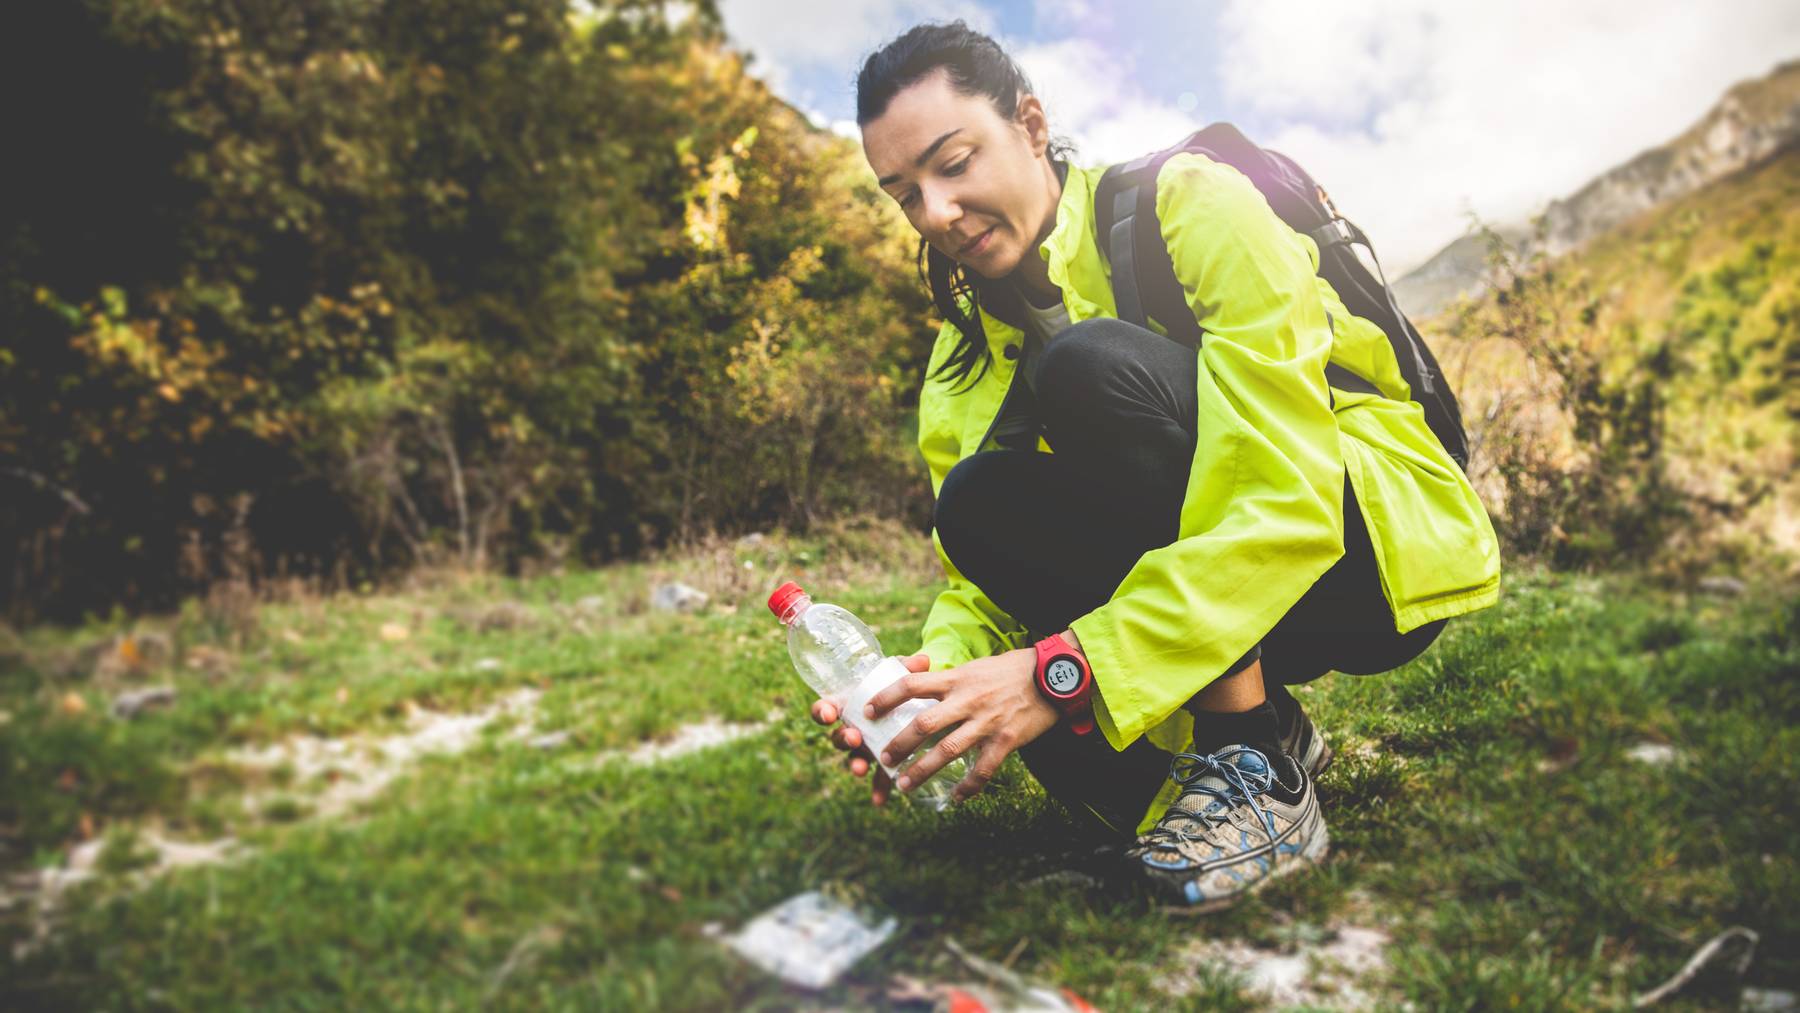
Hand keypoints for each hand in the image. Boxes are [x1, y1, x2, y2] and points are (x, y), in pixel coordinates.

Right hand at [809, 652, 931, 806]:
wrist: (914, 707)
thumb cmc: (900, 687)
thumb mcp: (902, 675)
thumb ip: (909, 668)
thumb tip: (924, 660)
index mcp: (849, 705)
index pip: (826, 708)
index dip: (823, 711)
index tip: (829, 712)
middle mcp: (852, 728)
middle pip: (837, 737)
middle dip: (843, 739)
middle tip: (854, 737)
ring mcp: (865, 747)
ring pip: (853, 758)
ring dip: (854, 764)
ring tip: (860, 768)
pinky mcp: (881, 762)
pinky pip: (876, 777)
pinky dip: (877, 788)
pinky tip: (880, 801)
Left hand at [864, 646, 1060, 803]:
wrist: (1054, 676)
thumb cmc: (1011, 670)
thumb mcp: (975, 667)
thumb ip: (950, 680)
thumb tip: (922, 685)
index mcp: (957, 679)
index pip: (912, 685)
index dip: (886, 698)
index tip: (868, 711)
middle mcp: (968, 700)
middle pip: (923, 725)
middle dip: (899, 746)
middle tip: (882, 760)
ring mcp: (987, 722)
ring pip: (947, 751)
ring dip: (922, 771)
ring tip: (904, 786)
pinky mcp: (1006, 740)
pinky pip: (983, 770)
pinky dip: (968, 787)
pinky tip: (956, 799)